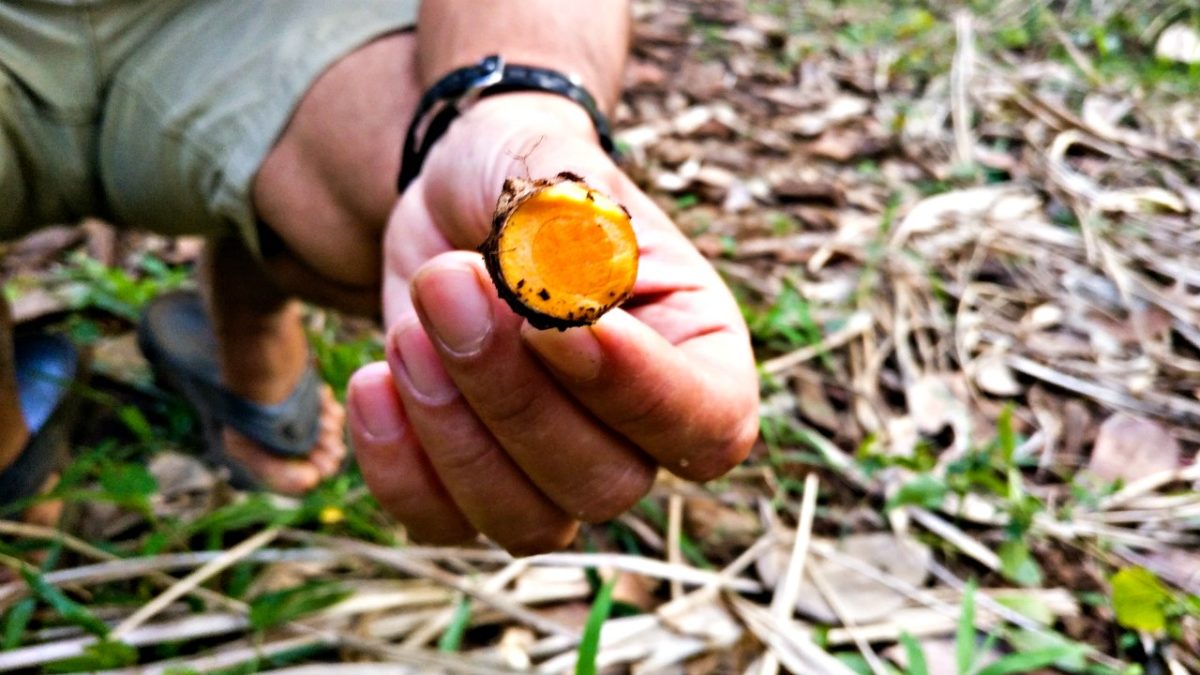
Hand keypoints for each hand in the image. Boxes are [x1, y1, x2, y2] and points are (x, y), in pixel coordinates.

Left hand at [346, 94, 758, 553]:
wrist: (450, 198)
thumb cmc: (521, 172)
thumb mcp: (546, 163)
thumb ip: (568, 213)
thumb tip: (574, 278)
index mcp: (696, 349)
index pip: (707, 421)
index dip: (635, 394)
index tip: (549, 325)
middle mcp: (639, 428)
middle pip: (608, 482)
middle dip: (513, 398)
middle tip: (446, 286)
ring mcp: (557, 468)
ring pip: (529, 522)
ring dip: (453, 434)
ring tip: (404, 330)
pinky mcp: (475, 481)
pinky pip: (444, 524)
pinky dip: (397, 467)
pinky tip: (370, 383)